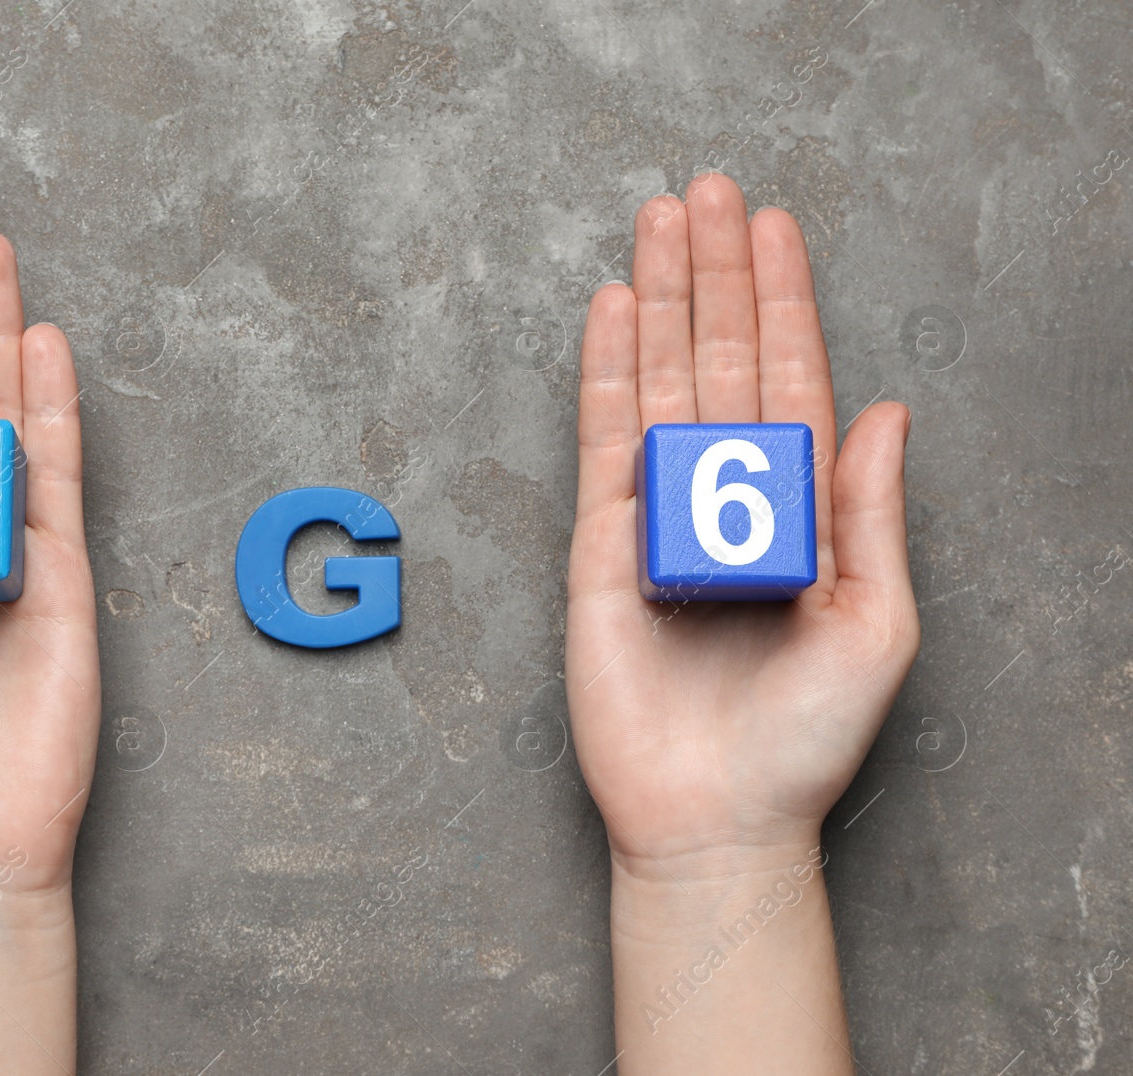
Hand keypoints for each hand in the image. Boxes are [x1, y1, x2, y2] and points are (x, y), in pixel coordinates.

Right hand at [566, 172, 918, 870]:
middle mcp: (727, 496)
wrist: (713, 813)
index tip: (776, 228)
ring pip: (658, 383)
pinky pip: (601, 441)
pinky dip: (603, 374)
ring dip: (658, 301)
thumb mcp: (876, 624)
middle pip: (719, 360)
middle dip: (715, 275)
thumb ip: (872, 516)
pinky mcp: (601, 544)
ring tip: (658, 223)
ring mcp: (659, 513)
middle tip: (708, 193)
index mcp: (799, 510)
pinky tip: (609, 313)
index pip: (790, 380)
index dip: (783, 302)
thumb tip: (892, 414)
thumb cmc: (803, 738)